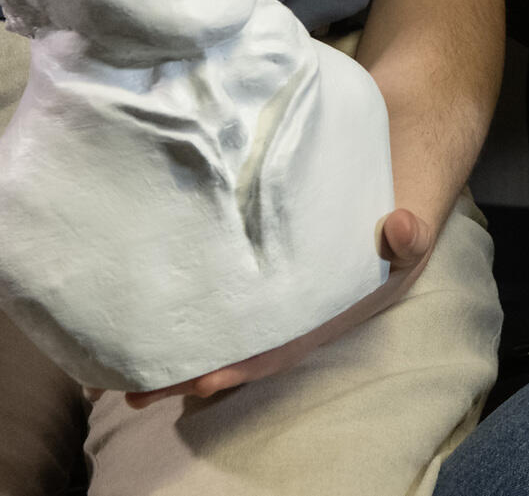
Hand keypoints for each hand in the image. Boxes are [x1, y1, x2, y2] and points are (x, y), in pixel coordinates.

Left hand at [122, 206, 437, 405]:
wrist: (396, 141)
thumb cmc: (403, 187)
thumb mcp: (417, 210)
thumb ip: (411, 231)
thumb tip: (400, 229)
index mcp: (332, 305)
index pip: (283, 342)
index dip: (245, 361)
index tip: (203, 379)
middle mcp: (297, 300)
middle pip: (237, 341)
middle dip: (187, 366)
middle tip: (130, 388)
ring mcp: (272, 272)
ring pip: (220, 314)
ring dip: (173, 337)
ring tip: (111, 363)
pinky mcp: (250, 238)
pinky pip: (215, 272)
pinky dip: (182, 289)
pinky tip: (135, 296)